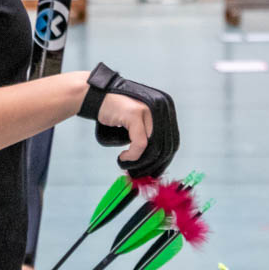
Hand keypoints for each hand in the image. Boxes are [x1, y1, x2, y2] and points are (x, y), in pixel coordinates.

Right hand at [79, 63, 178, 177]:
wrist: (96, 97)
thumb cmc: (117, 112)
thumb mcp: (139, 121)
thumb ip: (149, 134)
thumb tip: (157, 162)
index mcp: (166, 108)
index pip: (172, 140)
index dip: (164, 160)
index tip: (154, 172)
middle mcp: (161, 106)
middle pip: (165, 145)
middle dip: (153, 164)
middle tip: (140, 173)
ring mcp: (148, 109)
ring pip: (153, 146)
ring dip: (140, 160)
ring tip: (128, 162)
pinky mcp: (135, 114)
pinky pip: (140, 143)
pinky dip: (132, 154)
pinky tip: (123, 156)